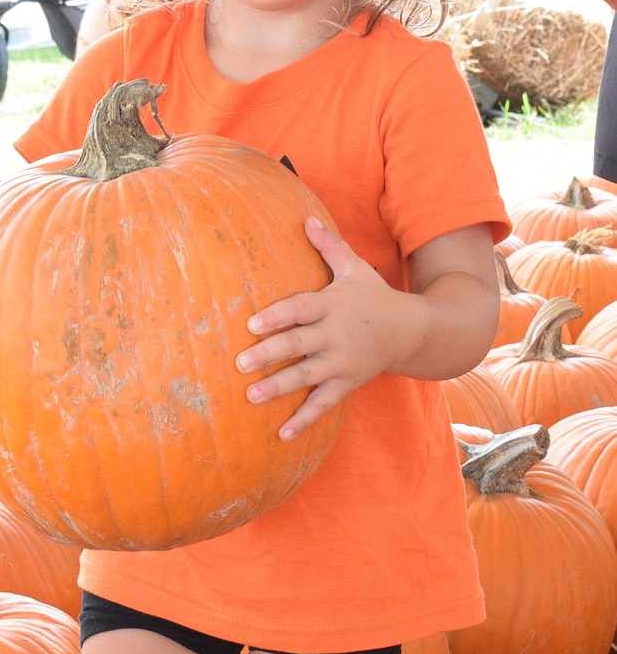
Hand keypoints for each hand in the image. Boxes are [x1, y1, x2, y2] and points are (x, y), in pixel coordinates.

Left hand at [236, 218, 404, 440]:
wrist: (413, 330)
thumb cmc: (374, 296)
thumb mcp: (354, 269)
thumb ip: (329, 247)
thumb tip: (307, 219)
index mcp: (334, 305)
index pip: (301, 309)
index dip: (277, 315)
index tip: (251, 323)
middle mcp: (337, 335)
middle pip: (299, 344)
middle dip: (270, 354)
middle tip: (240, 362)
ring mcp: (343, 362)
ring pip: (308, 376)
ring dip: (280, 387)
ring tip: (252, 396)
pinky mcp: (348, 382)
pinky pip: (325, 403)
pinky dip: (305, 419)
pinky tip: (282, 433)